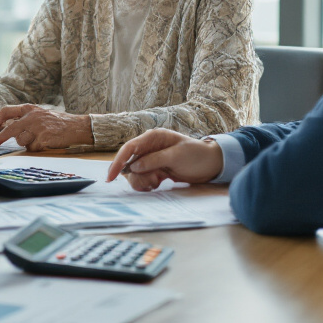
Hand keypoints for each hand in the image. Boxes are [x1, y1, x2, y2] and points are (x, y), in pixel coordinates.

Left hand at [0, 106, 91, 150]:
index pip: (7, 111)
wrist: (76, 126)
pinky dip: (37, 148)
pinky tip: (46, 143)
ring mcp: (37, 127)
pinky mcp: (43, 138)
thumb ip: (26, 120)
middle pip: (10, 129)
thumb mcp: (40, 115)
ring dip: (28, 144)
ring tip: (40, 139)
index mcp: (30, 109)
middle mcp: (32, 117)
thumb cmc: (58, 122)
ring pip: (22, 141)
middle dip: (0, 137)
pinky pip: (33, 148)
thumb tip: (10, 131)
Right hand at [106, 129, 223, 190]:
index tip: (111, 177)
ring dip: (143, 181)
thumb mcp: (176, 156)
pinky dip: (147, 184)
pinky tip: (159, 183)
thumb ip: (154, 160)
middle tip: (155, 180)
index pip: (129, 148)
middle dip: (138, 176)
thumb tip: (133, 166)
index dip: (117, 162)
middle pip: (129, 164)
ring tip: (159, 181)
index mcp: (153, 138)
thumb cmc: (197, 155)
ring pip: (134, 174)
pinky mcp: (154, 170)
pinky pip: (141, 179)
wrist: (211, 165)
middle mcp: (148, 148)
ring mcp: (151, 160)